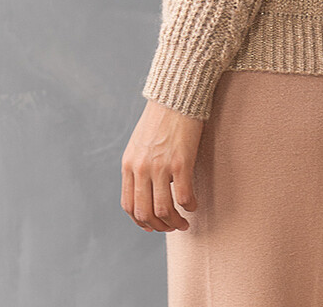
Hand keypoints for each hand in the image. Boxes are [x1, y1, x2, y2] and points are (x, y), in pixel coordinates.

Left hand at [121, 98, 205, 231]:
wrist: (176, 94)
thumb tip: (147, 185)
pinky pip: (182, 197)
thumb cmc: (162, 116)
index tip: (153, 226)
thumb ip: (139, 163)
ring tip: (184, 222)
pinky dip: (189, 206)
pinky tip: (194, 204)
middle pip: (144, 213)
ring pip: (163, 210)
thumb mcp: (140, 141)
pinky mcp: (180, 162)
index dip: (140, 222)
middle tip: (171, 227)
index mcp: (129, 164)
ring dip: (174, 222)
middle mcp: (141, 168)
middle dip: (158, 226)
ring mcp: (159, 166)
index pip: (129, 205)